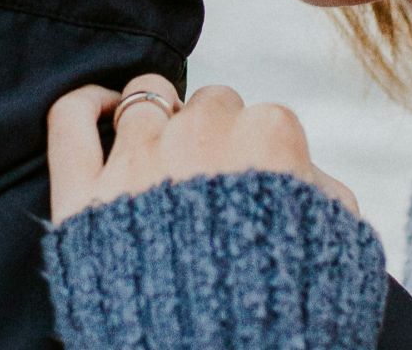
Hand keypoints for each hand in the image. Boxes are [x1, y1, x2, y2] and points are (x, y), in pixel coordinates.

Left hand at [46, 72, 359, 223]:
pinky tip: (103, 110)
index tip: (255, 184)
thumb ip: (327, 195)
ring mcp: (137, 160)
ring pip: (144, 98)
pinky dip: (85, 104)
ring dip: (156, 118)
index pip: (262, 118)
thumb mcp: (341, 251)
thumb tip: (307, 174)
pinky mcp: (84, 194)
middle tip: (212, 181)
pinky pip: (70, 116)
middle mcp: (201, 135)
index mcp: (268, 138)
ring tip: (161, 150)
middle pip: (206, 105)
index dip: (258, 153)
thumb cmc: (287, 314)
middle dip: (211, 135)